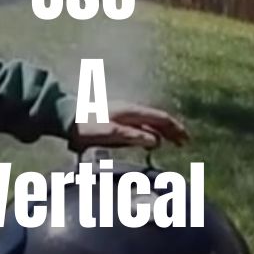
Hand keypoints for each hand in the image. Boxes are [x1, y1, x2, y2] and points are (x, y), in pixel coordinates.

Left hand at [69, 102, 187, 151]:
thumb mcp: (112, 133)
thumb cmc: (87, 127)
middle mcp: (130, 111)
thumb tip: (157, 141)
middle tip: (184, 142)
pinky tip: (150, 140)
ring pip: (150, 122)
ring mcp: (124, 115)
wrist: (67, 119)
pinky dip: (151, 132)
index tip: (186, 140)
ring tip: (172, 142)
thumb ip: (135, 136)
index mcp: (132, 112)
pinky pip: (141, 125)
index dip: (176, 129)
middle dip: (173, 130)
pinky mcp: (117, 120)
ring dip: (163, 132)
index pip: (161, 118)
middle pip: (158, 119)